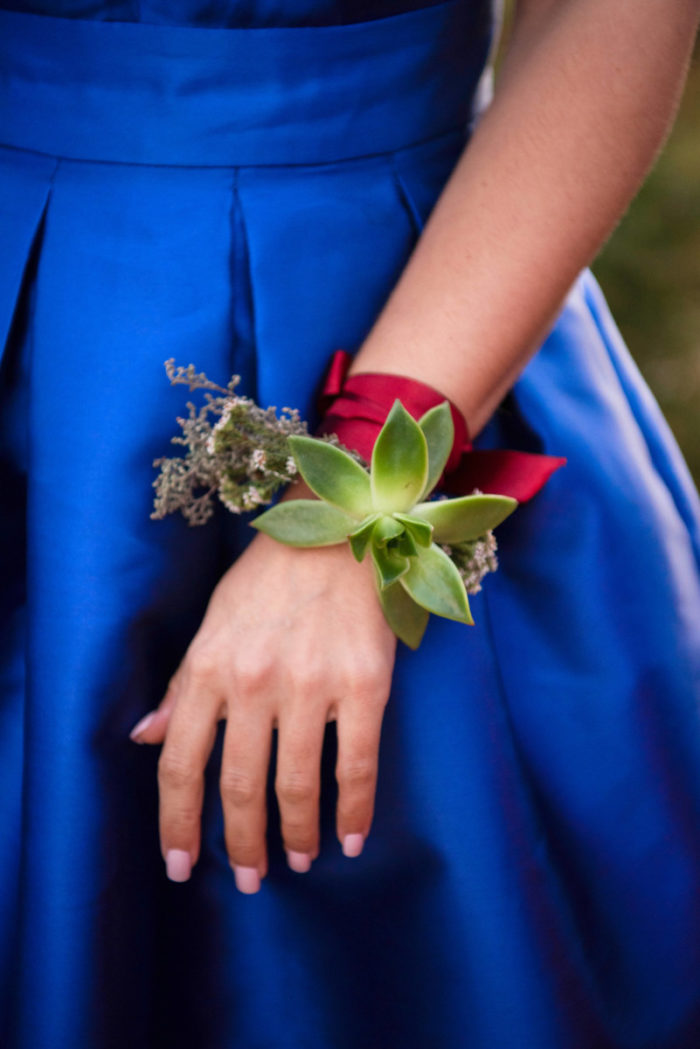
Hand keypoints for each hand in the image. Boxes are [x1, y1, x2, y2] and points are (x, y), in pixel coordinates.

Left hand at [129, 484, 396, 892]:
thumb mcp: (211, 624)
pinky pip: (357, 764)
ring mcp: (313, 685)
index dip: (178, 822)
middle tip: (248, 879)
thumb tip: (145, 740)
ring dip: (295, 834)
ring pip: (297, 784)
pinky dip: (353, 811)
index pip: (181, 763)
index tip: (181, 864)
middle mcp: (256, 681)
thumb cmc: (268, 579)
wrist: (337, 532)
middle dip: (241, 844)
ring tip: (297, 860)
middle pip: (239, 785)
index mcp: (210, 667)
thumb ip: (182, 687)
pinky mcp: (365, 685)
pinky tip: (348, 839)